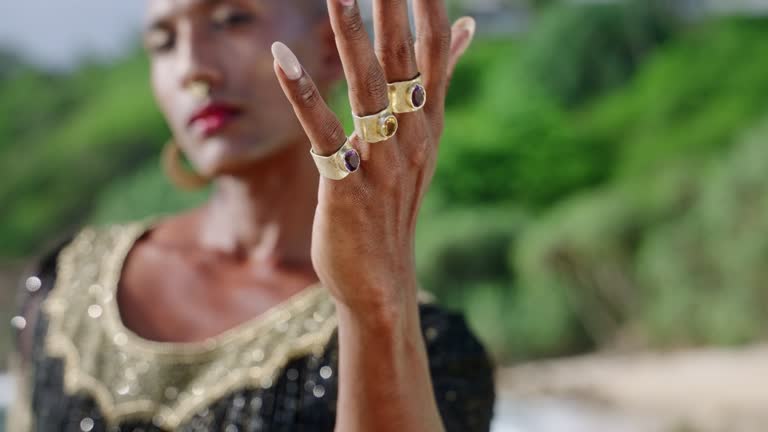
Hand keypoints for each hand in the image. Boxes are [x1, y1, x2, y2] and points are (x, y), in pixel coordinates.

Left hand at [272, 0, 475, 320]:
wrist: (383, 277)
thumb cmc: (397, 202)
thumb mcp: (425, 140)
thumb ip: (439, 81)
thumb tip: (469, 27)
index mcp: (429, 122)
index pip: (435, 52)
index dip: (429, 7)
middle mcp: (411, 137)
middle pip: (403, 60)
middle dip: (393, 7)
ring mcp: (381, 162)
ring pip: (367, 89)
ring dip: (352, 38)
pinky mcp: (347, 186)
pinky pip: (324, 133)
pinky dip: (303, 95)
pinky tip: (281, 58)